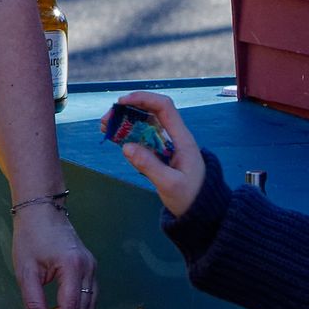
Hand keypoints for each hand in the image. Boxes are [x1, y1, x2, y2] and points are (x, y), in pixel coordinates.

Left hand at [11, 199, 97, 308]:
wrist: (41, 209)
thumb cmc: (30, 237)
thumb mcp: (26, 271)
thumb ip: (33, 302)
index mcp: (73, 267)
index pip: (71, 308)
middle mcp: (89, 269)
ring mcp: (93, 267)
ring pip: (89, 305)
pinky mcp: (90, 267)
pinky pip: (89, 296)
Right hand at [113, 90, 208, 217]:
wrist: (202, 210)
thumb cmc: (190, 196)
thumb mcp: (170, 184)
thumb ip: (149, 165)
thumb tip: (126, 147)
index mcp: (182, 139)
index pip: (164, 107)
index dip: (143, 99)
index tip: (121, 103)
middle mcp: (174, 136)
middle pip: (151, 112)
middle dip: (128, 110)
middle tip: (106, 120)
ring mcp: (167, 144)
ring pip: (145, 124)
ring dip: (125, 122)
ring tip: (106, 127)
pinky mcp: (161, 153)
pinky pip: (143, 138)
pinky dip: (128, 135)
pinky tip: (115, 138)